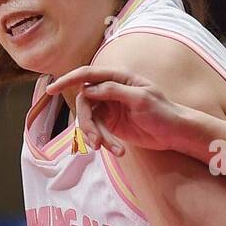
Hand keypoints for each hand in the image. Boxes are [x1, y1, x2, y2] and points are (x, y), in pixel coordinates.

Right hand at [45, 66, 194, 156]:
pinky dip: (103, 141)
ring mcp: (110, 107)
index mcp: (118, 77)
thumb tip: (88, 89)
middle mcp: (110, 90)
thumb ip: (114, 91)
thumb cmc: (163, 111)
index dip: (68, 80)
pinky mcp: (111, 124)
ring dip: (95, 135)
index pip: (88, 74)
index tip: (50, 89)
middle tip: (95, 140)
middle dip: (86, 122)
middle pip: (85, 102)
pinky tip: (116, 150)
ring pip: (89, 119)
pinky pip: (97, 131)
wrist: (174, 133)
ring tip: (108, 148)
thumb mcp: (141, 98)